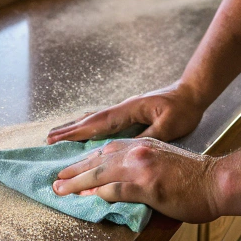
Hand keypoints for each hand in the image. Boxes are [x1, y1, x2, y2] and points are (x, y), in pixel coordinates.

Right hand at [45, 81, 206, 144]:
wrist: (192, 92)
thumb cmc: (183, 109)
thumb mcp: (170, 125)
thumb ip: (149, 136)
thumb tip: (129, 148)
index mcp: (129, 110)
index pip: (98, 123)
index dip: (77, 133)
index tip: (57, 139)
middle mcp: (123, 108)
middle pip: (91, 119)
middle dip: (69, 130)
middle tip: (48, 139)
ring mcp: (125, 109)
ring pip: (96, 119)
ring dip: (77, 127)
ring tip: (59, 134)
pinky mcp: (130, 113)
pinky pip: (104, 121)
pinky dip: (90, 126)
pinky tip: (86, 131)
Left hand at [52, 137, 222, 222]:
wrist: (216, 181)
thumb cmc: (194, 177)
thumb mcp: (163, 162)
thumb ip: (141, 169)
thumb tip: (119, 184)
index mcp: (143, 145)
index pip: (107, 150)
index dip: (86, 160)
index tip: (70, 169)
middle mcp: (139, 151)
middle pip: (98, 160)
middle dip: (74, 171)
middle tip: (55, 180)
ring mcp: (142, 167)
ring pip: (101, 174)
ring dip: (77, 183)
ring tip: (60, 190)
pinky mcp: (147, 185)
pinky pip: (116, 189)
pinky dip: (98, 194)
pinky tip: (86, 198)